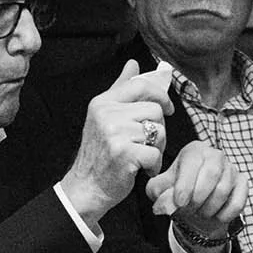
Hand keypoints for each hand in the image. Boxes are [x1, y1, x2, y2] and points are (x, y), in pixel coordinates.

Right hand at [57, 60, 173, 221]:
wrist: (86, 188)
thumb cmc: (99, 155)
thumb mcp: (104, 116)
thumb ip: (120, 89)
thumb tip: (133, 64)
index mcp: (102, 102)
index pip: (140, 85)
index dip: (160, 95)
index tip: (166, 109)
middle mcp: (106, 114)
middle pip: (155, 109)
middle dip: (159, 128)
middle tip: (148, 143)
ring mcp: (114, 133)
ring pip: (159, 131)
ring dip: (158, 148)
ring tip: (144, 156)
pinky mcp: (124, 154)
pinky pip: (155, 153)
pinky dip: (154, 165)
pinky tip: (143, 169)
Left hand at [145, 139, 245, 241]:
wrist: (196, 209)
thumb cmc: (178, 194)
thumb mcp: (160, 190)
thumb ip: (157, 192)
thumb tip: (162, 203)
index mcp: (194, 151)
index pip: (192, 162)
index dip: (185, 185)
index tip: (179, 203)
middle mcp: (215, 155)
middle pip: (211, 174)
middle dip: (197, 198)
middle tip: (189, 210)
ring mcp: (231, 168)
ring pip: (223, 190)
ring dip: (208, 208)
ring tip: (200, 212)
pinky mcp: (242, 183)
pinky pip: (237, 202)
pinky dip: (225, 214)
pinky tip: (216, 216)